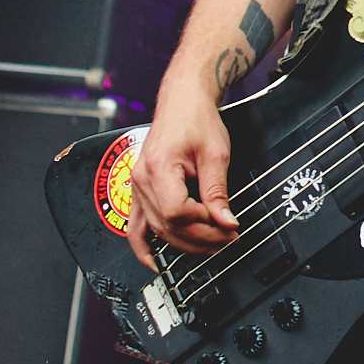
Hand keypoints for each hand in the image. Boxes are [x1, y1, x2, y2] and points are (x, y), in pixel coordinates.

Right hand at [127, 85, 238, 267]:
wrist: (183, 102)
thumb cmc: (197, 120)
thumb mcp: (216, 153)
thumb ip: (218, 191)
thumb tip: (226, 222)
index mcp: (159, 167)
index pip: (177, 211)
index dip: (202, 223)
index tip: (226, 224)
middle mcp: (141, 179)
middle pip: (168, 225)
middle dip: (200, 239)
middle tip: (228, 240)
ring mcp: (136, 186)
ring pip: (156, 229)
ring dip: (184, 243)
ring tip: (212, 246)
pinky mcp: (139, 190)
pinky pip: (136, 226)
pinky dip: (144, 247)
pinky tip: (154, 262)